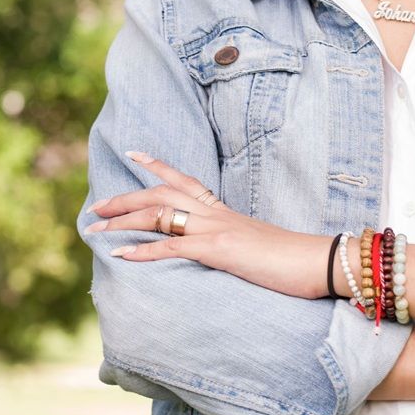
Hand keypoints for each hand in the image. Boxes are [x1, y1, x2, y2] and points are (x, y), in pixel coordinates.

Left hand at [85, 151, 332, 298]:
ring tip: (95, 229)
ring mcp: (218, 229)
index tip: (132, 153)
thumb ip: (233, 242)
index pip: (185, 180)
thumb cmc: (292, 259)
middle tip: (95, 207)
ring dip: (124, 221)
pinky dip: (144, 251)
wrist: (319, 262)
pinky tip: (121, 256)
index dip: (156, 165)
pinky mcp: (221, 250)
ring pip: (161, 215)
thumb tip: (223, 250)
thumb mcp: (255, 246)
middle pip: (161, 195)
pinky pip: (174, 248)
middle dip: (125, 199)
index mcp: (224, 211)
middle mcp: (216, 214)